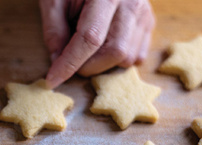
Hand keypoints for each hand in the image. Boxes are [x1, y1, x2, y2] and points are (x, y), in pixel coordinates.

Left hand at [40, 0, 154, 87]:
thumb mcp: (54, 0)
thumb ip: (54, 30)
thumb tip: (58, 61)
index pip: (89, 38)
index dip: (69, 63)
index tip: (52, 79)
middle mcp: (131, 2)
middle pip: (114, 52)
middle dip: (87, 66)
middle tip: (69, 58)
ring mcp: (144, 11)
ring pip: (127, 58)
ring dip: (102, 63)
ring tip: (87, 45)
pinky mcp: (149, 20)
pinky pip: (137, 55)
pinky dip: (117, 60)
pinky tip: (103, 45)